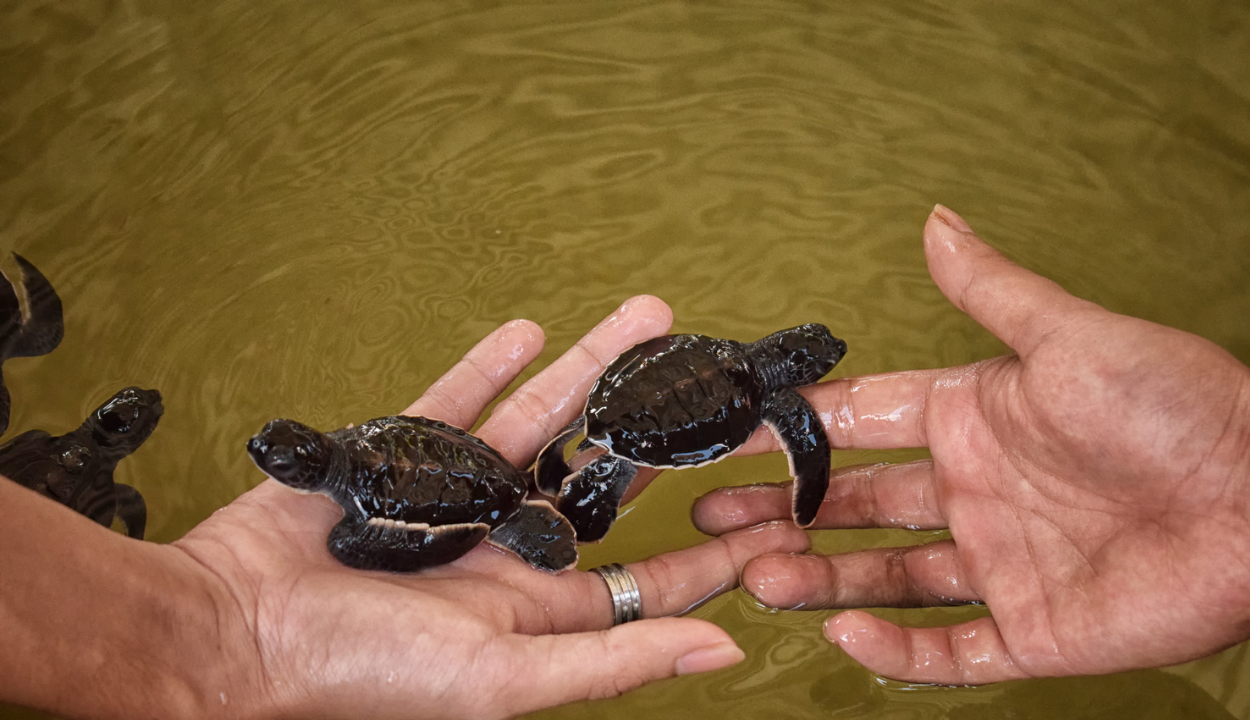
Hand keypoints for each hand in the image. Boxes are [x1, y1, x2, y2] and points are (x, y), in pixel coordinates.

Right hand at [173, 295, 808, 719]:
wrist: (230, 631)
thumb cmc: (362, 675)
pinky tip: (533, 331)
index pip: (647, 577)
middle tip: (716, 378)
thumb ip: (614, 662)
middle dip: (662, 427)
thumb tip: (723, 656)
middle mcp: (506, 550)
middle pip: (606, 479)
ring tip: (648, 318)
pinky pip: (454, 399)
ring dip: (592, 369)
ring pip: (541, 422)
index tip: (774, 511)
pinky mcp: (398, 457)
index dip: (711, 549)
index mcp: (537, 610)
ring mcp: (454, 497)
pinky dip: (490, 366)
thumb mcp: (502, 678)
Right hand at [692, 206, 1249, 684]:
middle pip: (853, 505)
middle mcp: (975, 491)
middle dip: (782, 510)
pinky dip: (892, 651)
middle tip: (713, 513)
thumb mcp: (1070, 338)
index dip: (792, 430)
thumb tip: (936, 221)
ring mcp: (1000, 564)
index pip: (859, 424)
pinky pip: (949, 650)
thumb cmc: (1178, 409)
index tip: (729, 434)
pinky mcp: (1034, 631)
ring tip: (750, 574)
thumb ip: (992, 290)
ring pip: (884, 577)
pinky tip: (840, 629)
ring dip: (815, 577)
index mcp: (974, 420)